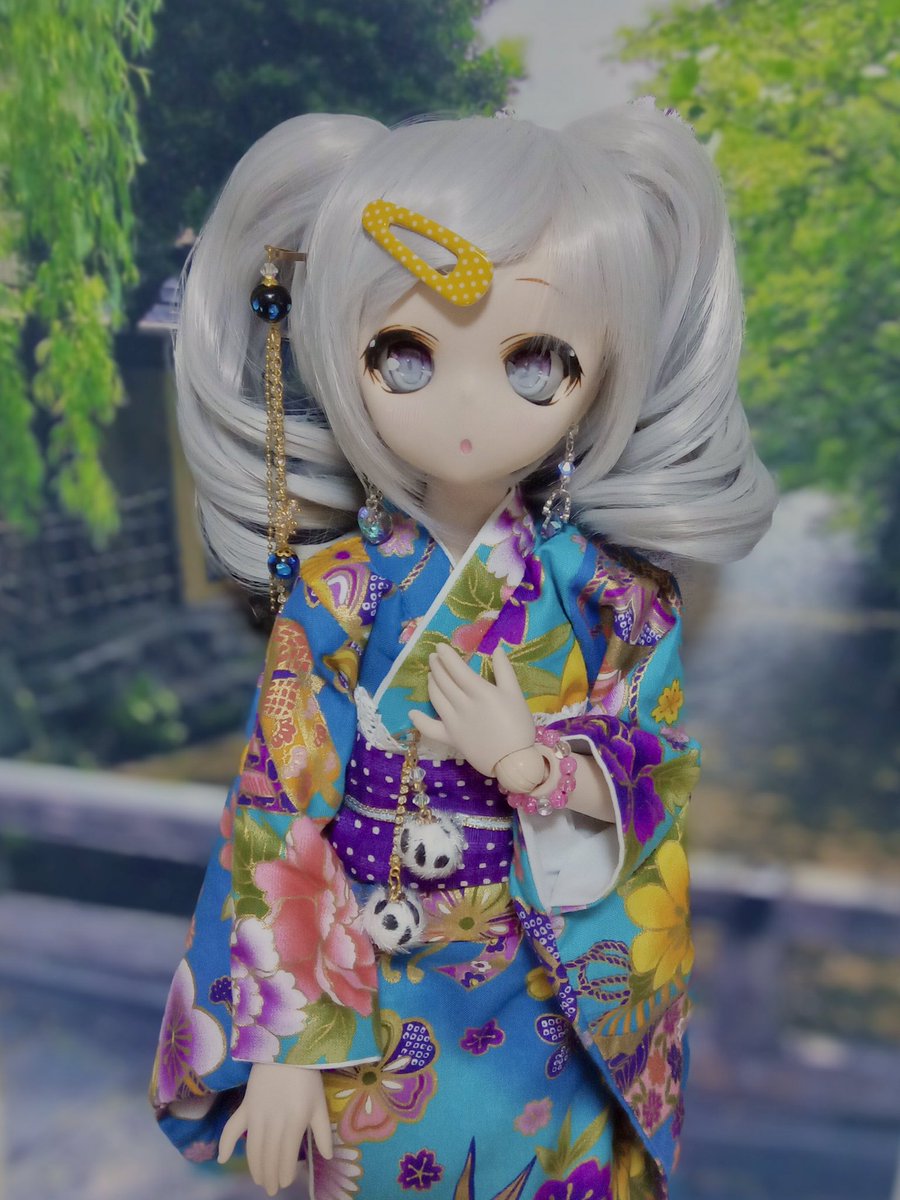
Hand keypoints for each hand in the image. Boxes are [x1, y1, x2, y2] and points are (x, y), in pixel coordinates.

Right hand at [218, 1062, 331, 1195]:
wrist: (287, 1048)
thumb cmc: (307, 1076)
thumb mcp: (320, 1104)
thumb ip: (322, 1132)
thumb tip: (327, 1157)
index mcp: (294, 1123)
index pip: (286, 1157)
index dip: (284, 1173)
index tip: (284, 1183)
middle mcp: (273, 1123)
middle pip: (268, 1157)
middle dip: (269, 1176)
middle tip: (271, 1189)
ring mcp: (256, 1115)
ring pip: (253, 1149)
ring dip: (254, 1167)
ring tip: (258, 1179)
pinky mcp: (245, 1106)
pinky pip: (232, 1127)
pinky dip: (225, 1144)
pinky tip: (223, 1159)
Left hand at [409, 643, 534, 777]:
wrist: (514, 760)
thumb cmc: (518, 725)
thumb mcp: (515, 694)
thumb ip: (504, 671)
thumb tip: (497, 650)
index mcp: (479, 692)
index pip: (457, 669)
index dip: (446, 657)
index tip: (439, 647)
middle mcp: (462, 704)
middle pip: (444, 681)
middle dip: (437, 667)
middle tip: (433, 657)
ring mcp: (454, 722)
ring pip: (436, 698)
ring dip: (431, 684)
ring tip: (430, 675)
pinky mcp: (451, 738)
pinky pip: (430, 729)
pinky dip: (420, 721)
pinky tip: (413, 713)